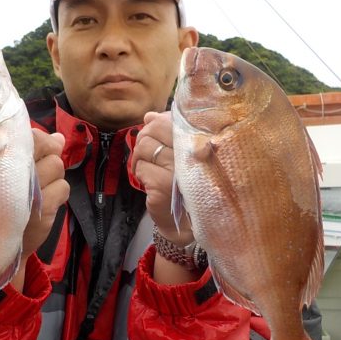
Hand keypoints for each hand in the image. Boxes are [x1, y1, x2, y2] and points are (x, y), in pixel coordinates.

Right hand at [11, 129, 68, 290]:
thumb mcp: (11, 175)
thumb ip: (35, 153)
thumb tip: (60, 137)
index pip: (29, 136)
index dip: (40, 141)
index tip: (36, 152)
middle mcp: (9, 174)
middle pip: (47, 149)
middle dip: (49, 156)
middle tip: (39, 171)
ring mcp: (26, 193)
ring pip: (57, 166)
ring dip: (53, 176)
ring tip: (38, 188)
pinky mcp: (42, 211)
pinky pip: (63, 187)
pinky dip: (58, 194)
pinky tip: (44, 202)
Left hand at [131, 111, 193, 247]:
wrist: (189, 223)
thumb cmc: (186, 186)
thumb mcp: (181, 156)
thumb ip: (168, 133)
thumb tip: (149, 116)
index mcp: (200, 142)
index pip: (170, 119)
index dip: (157, 124)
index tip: (157, 136)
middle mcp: (192, 154)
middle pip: (153, 129)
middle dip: (144, 139)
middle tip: (146, 153)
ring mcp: (178, 170)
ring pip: (144, 147)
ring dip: (140, 158)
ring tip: (148, 168)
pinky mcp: (163, 186)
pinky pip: (141, 168)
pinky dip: (140, 174)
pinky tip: (150, 182)